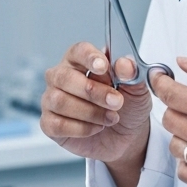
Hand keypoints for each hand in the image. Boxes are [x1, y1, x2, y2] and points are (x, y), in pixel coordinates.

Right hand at [40, 42, 152, 168]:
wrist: (126, 136)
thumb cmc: (127, 105)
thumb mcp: (136, 89)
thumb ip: (131, 74)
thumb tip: (124, 63)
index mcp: (80, 60)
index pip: (78, 51)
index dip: (89, 57)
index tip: (103, 67)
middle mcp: (61, 76)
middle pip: (65, 77)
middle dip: (92, 91)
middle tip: (116, 102)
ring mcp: (51, 99)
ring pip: (60, 101)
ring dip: (90, 112)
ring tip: (111, 117)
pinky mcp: (49, 123)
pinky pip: (57, 124)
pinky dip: (81, 128)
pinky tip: (96, 127)